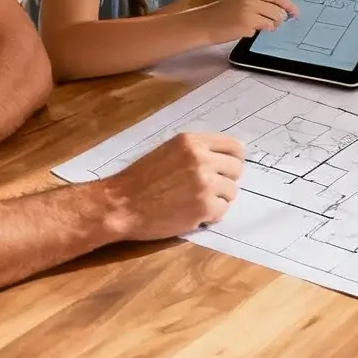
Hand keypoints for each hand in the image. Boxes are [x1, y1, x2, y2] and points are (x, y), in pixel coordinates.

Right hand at [103, 132, 243, 238]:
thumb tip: (223, 159)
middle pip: (236, 169)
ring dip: (218, 199)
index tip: (226, 169)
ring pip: (231, 192)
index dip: (233, 159)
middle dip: (225, 180)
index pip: (233, 146)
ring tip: (196, 203)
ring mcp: (205, 184)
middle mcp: (202, 159)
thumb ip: (195, 152)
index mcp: (192, 142)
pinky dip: (211, 216)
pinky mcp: (204, 207)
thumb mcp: (168, 152)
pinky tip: (193, 215)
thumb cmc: (139, 180)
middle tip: (208, 190)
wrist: (120, 205)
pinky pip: (222, 211)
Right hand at [203, 0, 297, 43]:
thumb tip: (282, 10)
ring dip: (270, 27)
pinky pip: (262, 30)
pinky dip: (256, 32)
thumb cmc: (222, 13)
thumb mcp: (241, 0)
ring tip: (257, 26)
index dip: (290, 5)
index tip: (296, 14)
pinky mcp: (246, 24)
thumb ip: (260, 1)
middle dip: (279, 19)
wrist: (204, 23)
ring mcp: (250, 11)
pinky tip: (245, 30)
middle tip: (273, 24)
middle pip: (279, 10)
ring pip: (273, 21)